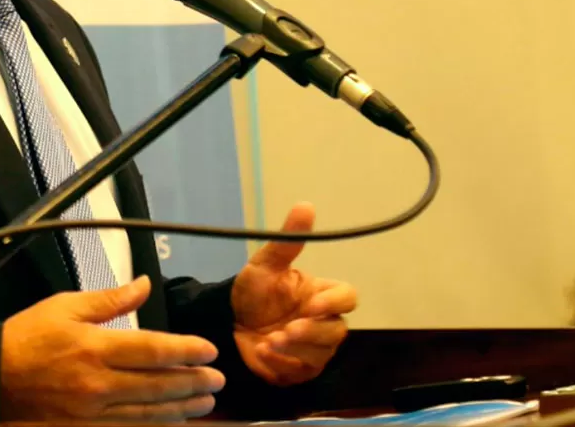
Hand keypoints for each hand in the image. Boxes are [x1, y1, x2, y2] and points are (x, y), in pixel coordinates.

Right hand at [0, 276, 225, 421]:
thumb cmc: (27, 337)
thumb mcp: (64, 307)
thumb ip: (110, 300)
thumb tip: (145, 284)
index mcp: (94, 347)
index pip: (152, 349)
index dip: (186, 351)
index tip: (209, 350)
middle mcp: (97, 383)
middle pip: (157, 385)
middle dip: (192, 383)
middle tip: (218, 379)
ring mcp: (91, 412)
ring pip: (148, 413)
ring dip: (181, 408)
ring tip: (205, 403)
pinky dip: (154, 425)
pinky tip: (172, 421)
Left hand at [232, 203, 356, 385]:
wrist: (226, 323)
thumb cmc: (252, 292)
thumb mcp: (265, 265)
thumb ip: (288, 241)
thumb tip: (305, 205)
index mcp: (321, 294)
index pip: (348, 297)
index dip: (334, 302)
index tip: (312, 305)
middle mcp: (323, 321)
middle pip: (337, 329)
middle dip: (312, 331)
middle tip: (287, 329)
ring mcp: (314, 347)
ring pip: (323, 352)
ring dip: (296, 348)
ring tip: (268, 341)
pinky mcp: (300, 368)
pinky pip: (303, 370)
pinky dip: (284, 363)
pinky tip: (263, 353)